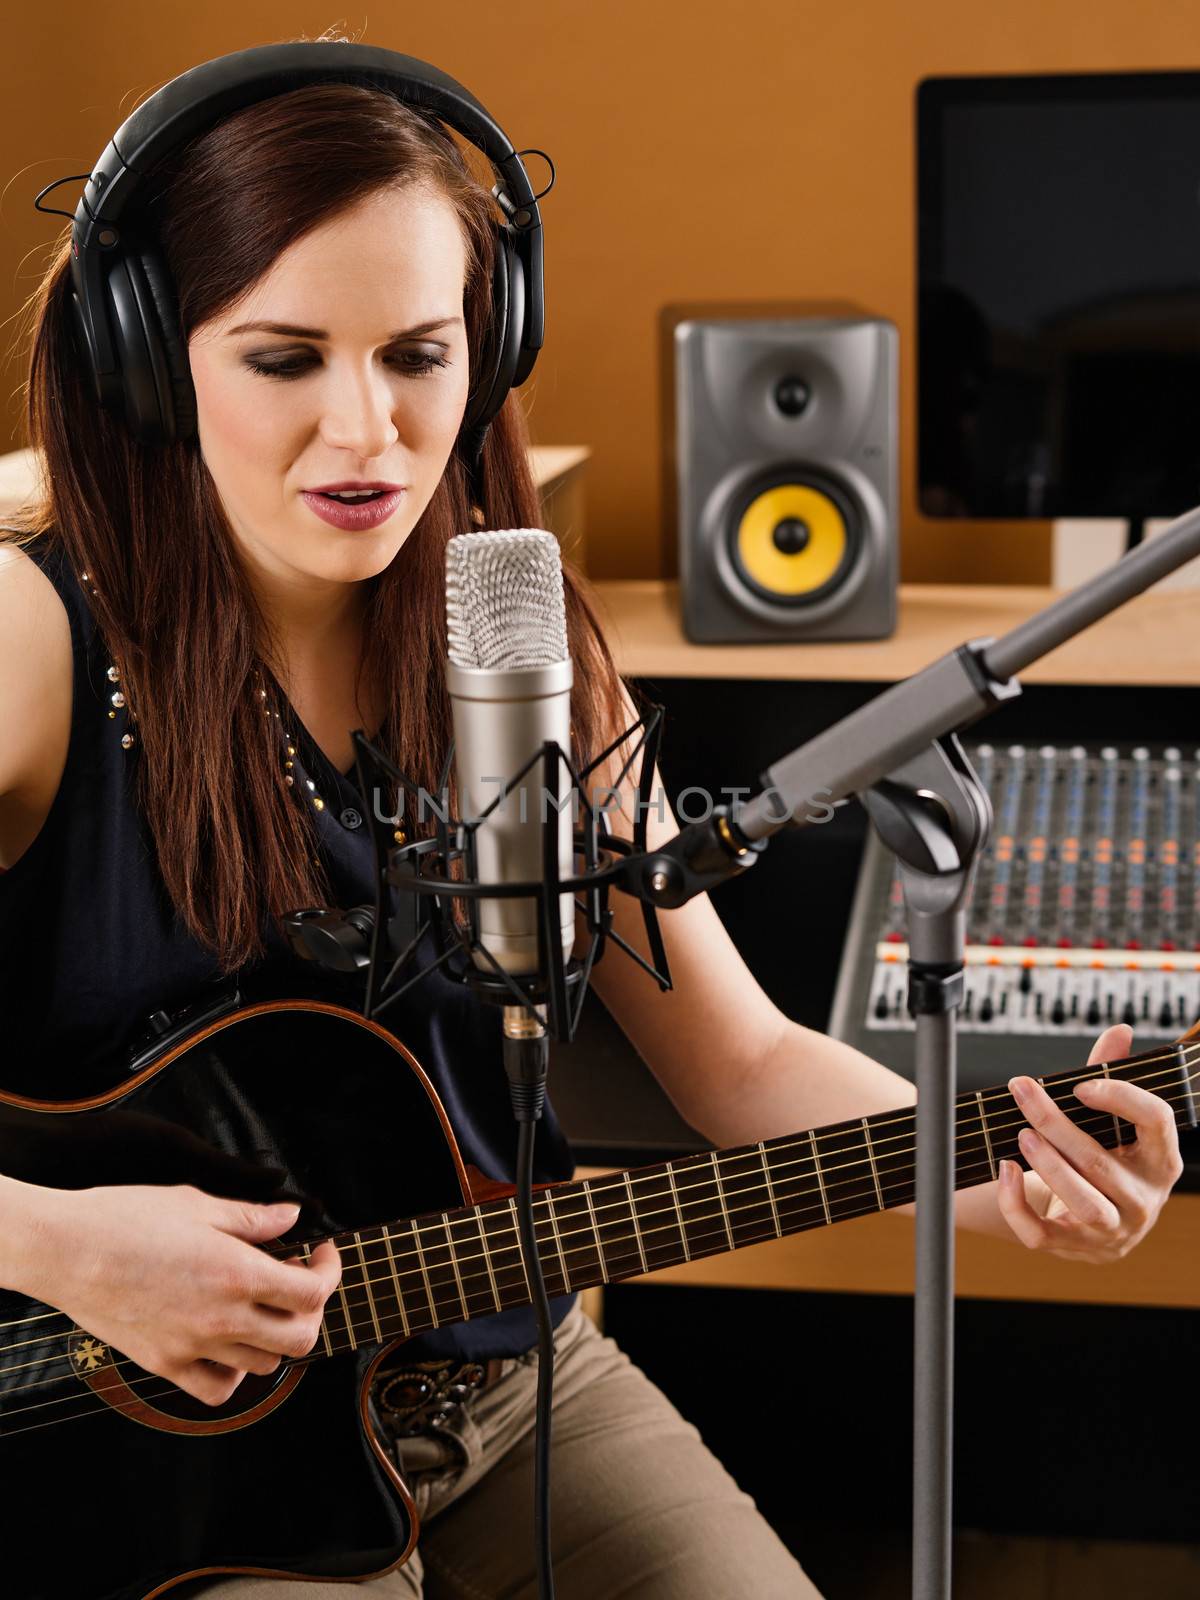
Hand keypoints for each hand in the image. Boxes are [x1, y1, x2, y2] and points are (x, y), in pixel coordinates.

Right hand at [32, 1183, 341, 1405]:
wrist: (67, 1251)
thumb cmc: (127, 1218)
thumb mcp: (197, 1202)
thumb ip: (251, 1217)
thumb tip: (291, 1218)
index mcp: (237, 1273)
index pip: (312, 1293)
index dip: (329, 1272)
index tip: (320, 1255)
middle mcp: (222, 1317)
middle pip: (300, 1338)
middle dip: (312, 1310)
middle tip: (300, 1283)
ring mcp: (193, 1347)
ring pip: (265, 1366)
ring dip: (277, 1338)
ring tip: (264, 1308)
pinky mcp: (164, 1365)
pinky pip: (217, 1390)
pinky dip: (234, 1374)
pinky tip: (229, 1344)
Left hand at [996, 1023, 1184, 1262]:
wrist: (1093, 1222)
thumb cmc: (1104, 1157)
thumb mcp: (1112, 1121)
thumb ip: (1111, 1075)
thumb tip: (1120, 1030)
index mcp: (1161, 1161)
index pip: (1157, 1122)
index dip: (1121, 1098)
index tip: (1079, 1084)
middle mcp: (1142, 1199)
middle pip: (1101, 1162)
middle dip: (1056, 1124)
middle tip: (1023, 1091)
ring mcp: (1111, 1230)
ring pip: (1081, 1202)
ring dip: (1047, 1165)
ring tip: (1020, 1133)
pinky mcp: (1074, 1248)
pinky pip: (1041, 1233)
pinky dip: (1015, 1204)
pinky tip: (1003, 1169)